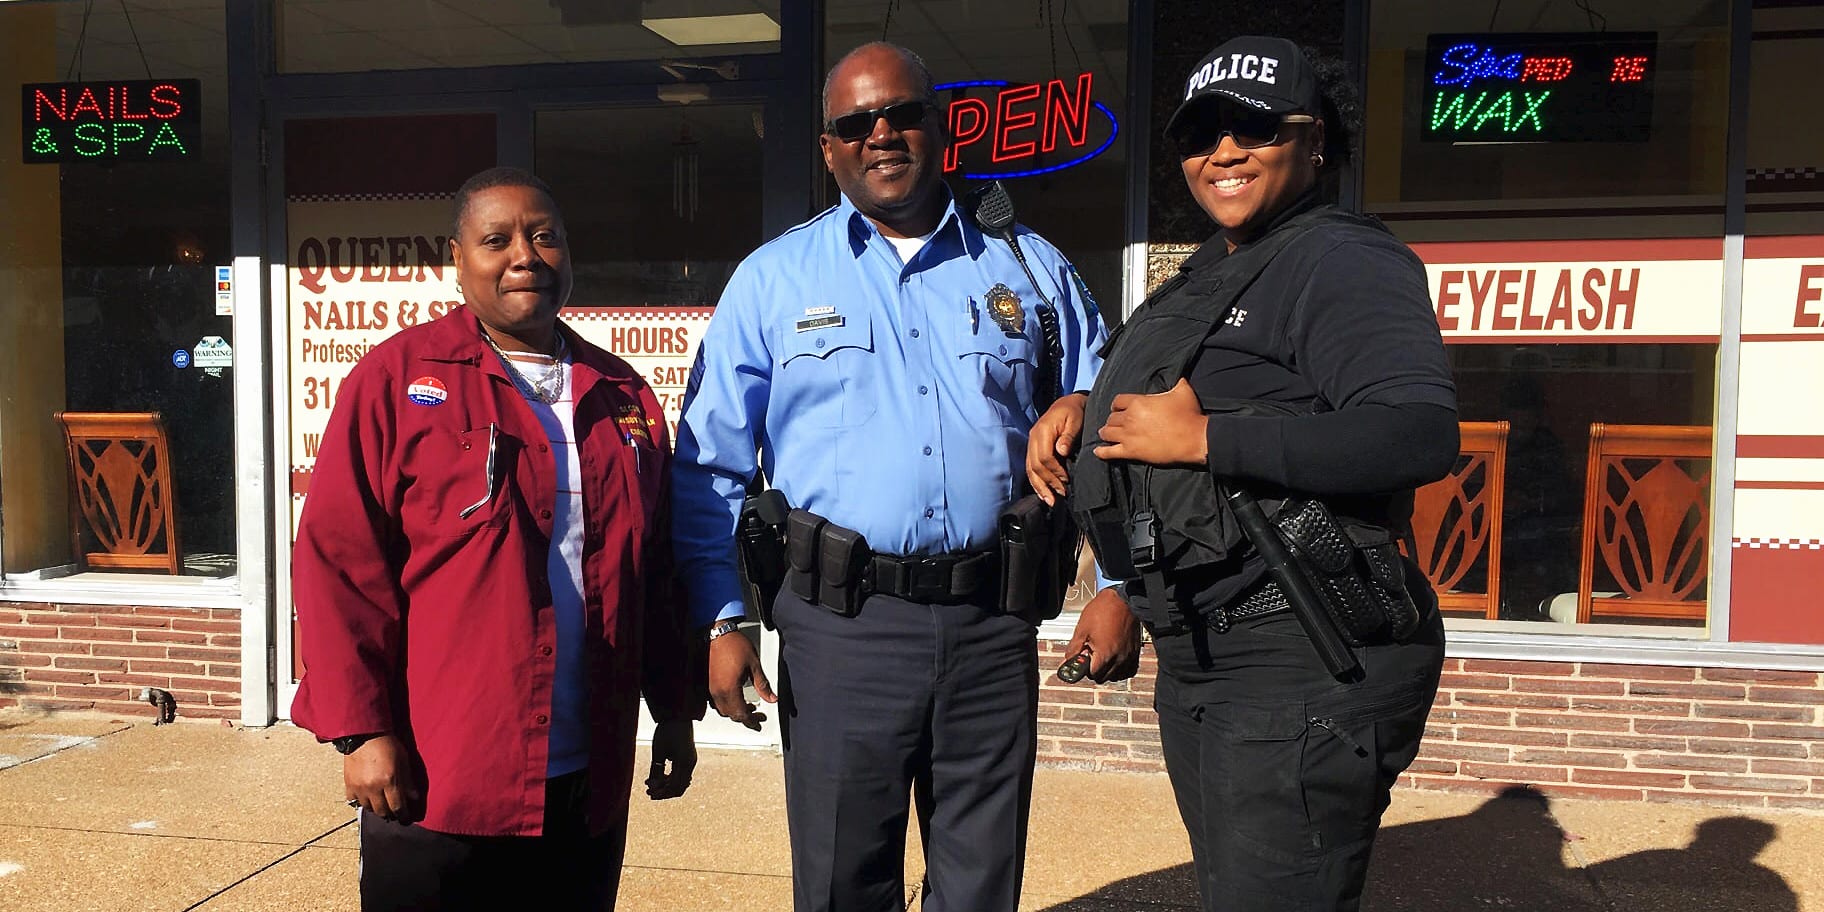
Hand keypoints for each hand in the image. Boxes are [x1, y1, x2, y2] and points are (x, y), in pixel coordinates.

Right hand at [343, 734, 421, 820]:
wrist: (364, 734)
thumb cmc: (387, 745)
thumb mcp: (403, 761)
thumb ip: (408, 781)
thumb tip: (414, 797)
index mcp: (389, 781)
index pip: (397, 807)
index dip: (403, 815)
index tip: (406, 817)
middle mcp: (373, 787)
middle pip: (382, 811)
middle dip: (390, 813)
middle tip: (394, 810)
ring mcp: (359, 787)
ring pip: (368, 808)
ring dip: (376, 807)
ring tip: (381, 802)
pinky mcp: (348, 784)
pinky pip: (354, 800)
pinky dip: (361, 801)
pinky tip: (367, 796)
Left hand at [645, 719, 696, 799]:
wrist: (678, 716)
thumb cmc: (666, 731)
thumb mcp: (658, 752)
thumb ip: (657, 769)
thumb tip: (653, 785)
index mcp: (684, 763)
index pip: (674, 786)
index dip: (662, 793)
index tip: (649, 794)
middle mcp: (690, 764)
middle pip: (679, 787)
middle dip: (664, 792)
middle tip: (649, 793)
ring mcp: (691, 761)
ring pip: (681, 782)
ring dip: (667, 786)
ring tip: (652, 784)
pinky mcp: (688, 758)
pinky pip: (681, 774)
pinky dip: (671, 778)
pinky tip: (660, 777)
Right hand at [707, 629, 775, 730]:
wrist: (716, 633)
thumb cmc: (734, 645)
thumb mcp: (754, 665)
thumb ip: (763, 684)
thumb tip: (771, 698)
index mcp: (730, 689)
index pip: (741, 714)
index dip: (751, 721)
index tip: (758, 721)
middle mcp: (717, 692)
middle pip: (731, 714)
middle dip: (744, 717)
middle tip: (756, 714)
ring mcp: (710, 688)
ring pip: (722, 709)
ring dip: (734, 710)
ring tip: (747, 705)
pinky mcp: (706, 682)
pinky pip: (715, 700)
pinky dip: (726, 703)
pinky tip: (734, 696)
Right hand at [1027, 393, 1087, 505]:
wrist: (1067, 404)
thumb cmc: (1074, 412)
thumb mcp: (1075, 420)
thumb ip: (1068, 436)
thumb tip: (1062, 451)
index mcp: (1042, 431)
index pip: (1044, 457)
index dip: (1055, 471)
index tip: (1066, 480)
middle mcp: (1033, 438)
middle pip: (1035, 466)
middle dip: (1048, 482)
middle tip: (1062, 493)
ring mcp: (1031, 444)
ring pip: (1030, 470)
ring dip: (1040, 487)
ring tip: (1050, 501)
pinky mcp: (1032, 449)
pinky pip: (1030, 468)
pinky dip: (1036, 482)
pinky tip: (1043, 493)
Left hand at [1060, 588, 1142, 683]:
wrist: (1123, 599)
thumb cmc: (1103, 610)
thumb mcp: (1082, 629)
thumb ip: (1074, 649)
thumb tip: (1067, 662)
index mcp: (1105, 654)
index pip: (1091, 675)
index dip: (1084, 667)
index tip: (1082, 659)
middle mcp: (1119, 659)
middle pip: (1103, 678)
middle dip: (1094, 669)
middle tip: (1091, 654)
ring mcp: (1128, 657)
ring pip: (1116, 676)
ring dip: (1107, 671)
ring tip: (1102, 656)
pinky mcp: (1135, 653)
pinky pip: (1128, 671)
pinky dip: (1121, 669)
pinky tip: (1114, 659)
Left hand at [1093, 378, 1208, 466]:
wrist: (1195, 439)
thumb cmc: (1190, 415)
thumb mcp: (1184, 391)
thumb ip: (1177, 382)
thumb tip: (1179, 376)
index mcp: (1138, 402)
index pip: (1117, 401)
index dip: (1117, 406)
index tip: (1118, 409)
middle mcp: (1129, 418)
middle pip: (1111, 418)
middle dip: (1112, 420)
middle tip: (1115, 424)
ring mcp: (1128, 436)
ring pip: (1107, 433)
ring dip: (1106, 433)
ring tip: (1106, 435)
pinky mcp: (1131, 452)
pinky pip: (1109, 452)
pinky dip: (1101, 452)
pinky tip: (1097, 451)